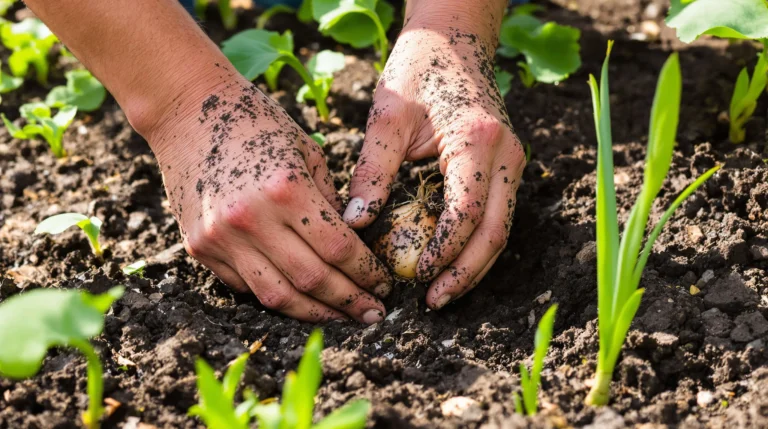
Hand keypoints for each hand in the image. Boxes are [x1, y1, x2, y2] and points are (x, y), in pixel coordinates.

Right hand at [149, 73, 391, 323]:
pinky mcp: (200, 247)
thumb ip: (331, 202)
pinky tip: (299, 299)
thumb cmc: (256, 122)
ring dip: (314, 313)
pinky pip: (245, 286)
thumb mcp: (307, 152)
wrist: (186, 110)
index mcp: (287, 189)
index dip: (366, 273)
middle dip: (349, 302)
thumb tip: (352, 247)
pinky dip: (276, 296)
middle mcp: (252, 219)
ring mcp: (221, 238)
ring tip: (340, 317)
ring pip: (277, 296)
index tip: (384, 284)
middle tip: (373, 314)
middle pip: (312, 280)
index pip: (338, 249)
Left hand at [342, 12, 524, 309]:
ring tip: (441, 292)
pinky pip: (497, 215)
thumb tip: (356, 224)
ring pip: (502, 229)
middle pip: (495, 232)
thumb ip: (372, 171)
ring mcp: (512, 161)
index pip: (467, 213)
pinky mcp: (506, 165)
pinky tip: (450, 262)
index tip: (416, 276)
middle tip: (432, 301)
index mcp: (477, 141)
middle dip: (465, 273)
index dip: (443, 251)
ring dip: (474, 265)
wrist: (452, 40)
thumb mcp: (387, 117)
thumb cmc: (417, 70)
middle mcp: (506, 155)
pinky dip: (476, 244)